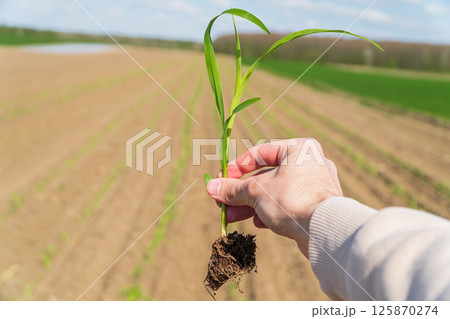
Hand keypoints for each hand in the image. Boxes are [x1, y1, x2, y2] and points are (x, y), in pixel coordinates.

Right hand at [206, 138, 342, 256]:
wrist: (326, 232)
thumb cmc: (293, 201)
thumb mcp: (256, 192)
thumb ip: (232, 188)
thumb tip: (211, 187)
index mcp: (299, 149)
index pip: (260, 153)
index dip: (236, 167)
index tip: (220, 180)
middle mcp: (309, 164)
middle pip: (265, 176)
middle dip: (240, 191)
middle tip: (221, 201)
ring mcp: (314, 186)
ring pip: (274, 192)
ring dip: (249, 204)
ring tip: (230, 216)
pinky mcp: (315, 207)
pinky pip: (287, 205)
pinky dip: (269, 212)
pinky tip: (258, 223)